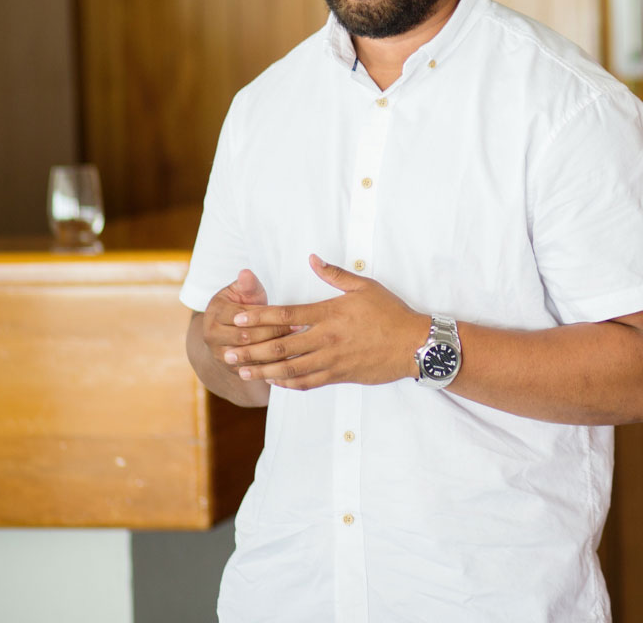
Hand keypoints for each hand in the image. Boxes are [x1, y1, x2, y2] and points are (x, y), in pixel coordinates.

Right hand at [202, 270, 292, 375]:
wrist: (227, 331)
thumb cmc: (241, 306)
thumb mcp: (243, 293)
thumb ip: (247, 285)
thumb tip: (246, 273)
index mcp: (215, 313)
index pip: (243, 316)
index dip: (267, 315)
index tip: (291, 314)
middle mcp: (212, 336)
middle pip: (245, 337)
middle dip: (273, 333)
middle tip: (299, 329)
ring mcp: (220, 354)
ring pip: (249, 356)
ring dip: (274, 352)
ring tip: (297, 344)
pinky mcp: (231, 368)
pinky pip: (252, 370)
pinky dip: (271, 366)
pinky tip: (290, 360)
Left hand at [226, 255, 428, 389]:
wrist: (414, 345)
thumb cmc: (390, 313)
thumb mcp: (365, 286)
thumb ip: (335, 274)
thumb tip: (313, 259)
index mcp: (329, 313)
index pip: (286, 316)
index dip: (258, 318)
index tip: (237, 318)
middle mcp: (326, 338)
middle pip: (280, 346)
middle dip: (250, 350)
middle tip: (227, 352)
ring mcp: (332, 360)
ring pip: (289, 369)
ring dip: (263, 370)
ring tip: (243, 370)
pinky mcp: (340, 375)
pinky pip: (308, 382)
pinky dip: (288, 383)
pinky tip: (275, 382)